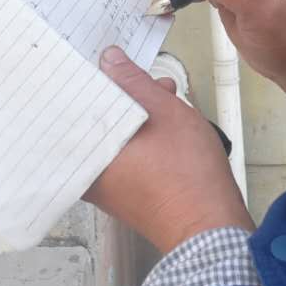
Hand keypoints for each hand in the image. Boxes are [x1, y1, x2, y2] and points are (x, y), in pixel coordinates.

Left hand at [84, 47, 254, 255]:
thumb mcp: (164, 111)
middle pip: (96, 118)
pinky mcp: (124, 193)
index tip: (106, 59)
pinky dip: (139, 135)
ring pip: (112, 134)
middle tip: (148, 78)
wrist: (209, 227)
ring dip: (135, 112)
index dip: (94, 76)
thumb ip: (133, 81)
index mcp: (86, 153)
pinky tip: (164, 123)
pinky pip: (123, 154)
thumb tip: (108, 59)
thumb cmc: (186, 174)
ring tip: (166, 96)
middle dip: (123, 92)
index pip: (76, 103)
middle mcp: (87, 172)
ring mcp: (105, 186)